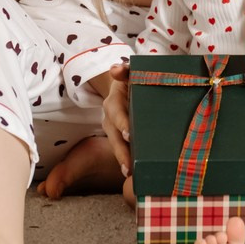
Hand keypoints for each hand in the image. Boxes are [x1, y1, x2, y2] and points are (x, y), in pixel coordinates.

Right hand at [101, 61, 131, 175]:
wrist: (126, 87)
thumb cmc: (132, 81)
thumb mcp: (130, 73)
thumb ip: (125, 70)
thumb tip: (115, 69)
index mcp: (114, 102)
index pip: (116, 113)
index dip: (122, 123)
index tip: (129, 134)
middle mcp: (110, 118)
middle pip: (114, 135)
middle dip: (121, 150)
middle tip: (129, 165)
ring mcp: (113, 130)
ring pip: (116, 145)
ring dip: (122, 159)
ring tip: (130, 173)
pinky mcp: (120, 138)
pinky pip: (122, 150)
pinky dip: (127, 161)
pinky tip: (134, 174)